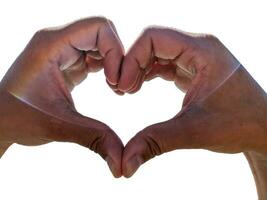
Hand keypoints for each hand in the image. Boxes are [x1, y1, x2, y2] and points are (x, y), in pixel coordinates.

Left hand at [0, 17, 123, 177]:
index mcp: (51, 44)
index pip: (98, 27)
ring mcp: (63, 50)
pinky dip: (108, 69)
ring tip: (117, 89)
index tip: (115, 81)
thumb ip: (94, 138)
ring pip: (102, 44)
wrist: (0, 120)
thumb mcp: (58, 126)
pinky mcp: (68, 61)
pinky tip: (111, 87)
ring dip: (115, 64)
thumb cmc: (17, 118)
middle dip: (118, 58)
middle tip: (121, 87)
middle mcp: (58, 40)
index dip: (115, 51)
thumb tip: (121, 162)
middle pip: (103, 33)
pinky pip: (96, 55)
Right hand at [118, 27, 266, 177]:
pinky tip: (138, 88)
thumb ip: (155, 142)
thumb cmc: (240, 125)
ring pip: (155, 52)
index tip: (123, 87)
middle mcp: (199, 47)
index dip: (132, 59)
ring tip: (126, 91)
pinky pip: (162, 63)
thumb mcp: (194, 132)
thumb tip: (124, 165)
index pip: (154, 37)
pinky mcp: (192, 68)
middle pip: (152, 42)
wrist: (261, 129)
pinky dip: (146, 73)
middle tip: (121, 90)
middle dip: (131, 64)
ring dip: (137, 68)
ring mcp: (196, 56)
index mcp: (203, 50)